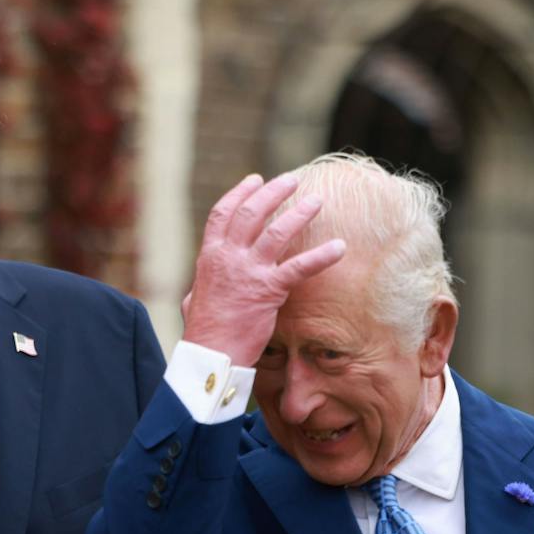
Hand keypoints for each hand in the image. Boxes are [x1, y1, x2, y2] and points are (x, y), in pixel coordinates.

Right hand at [181, 173, 344, 364]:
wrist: (211, 354)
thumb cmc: (203, 331)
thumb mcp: (194, 300)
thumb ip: (200, 287)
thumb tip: (195, 291)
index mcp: (209, 256)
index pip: (223, 213)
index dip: (240, 193)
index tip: (255, 179)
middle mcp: (228, 257)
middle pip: (251, 212)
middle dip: (273, 192)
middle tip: (292, 180)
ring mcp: (248, 271)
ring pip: (277, 231)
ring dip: (299, 213)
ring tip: (317, 200)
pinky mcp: (268, 290)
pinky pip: (299, 267)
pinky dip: (322, 256)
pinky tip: (340, 247)